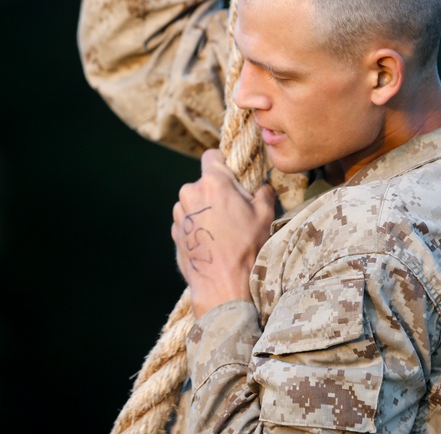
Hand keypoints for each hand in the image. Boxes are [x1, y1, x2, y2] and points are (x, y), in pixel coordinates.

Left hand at [171, 149, 275, 316]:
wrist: (223, 285)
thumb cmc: (246, 248)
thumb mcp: (265, 216)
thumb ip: (263, 192)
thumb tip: (262, 186)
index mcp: (212, 183)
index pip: (212, 156)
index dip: (223, 163)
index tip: (231, 175)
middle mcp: (190, 193)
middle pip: (204, 182)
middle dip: (216, 192)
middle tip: (234, 210)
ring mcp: (180, 214)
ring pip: (194, 201)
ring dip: (205, 209)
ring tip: (223, 230)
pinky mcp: (175, 232)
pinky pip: (188, 220)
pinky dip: (198, 226)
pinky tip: (213, 241)